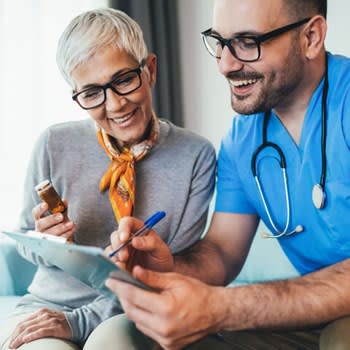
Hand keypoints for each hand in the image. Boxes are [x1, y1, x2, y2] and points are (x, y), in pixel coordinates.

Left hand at [9, 308, 71, 348]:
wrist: (77, 322)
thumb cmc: (61, 323)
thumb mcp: (48, 318)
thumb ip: (37, 321)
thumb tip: (23, 331)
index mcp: (41, 312)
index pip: (23, 322)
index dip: (15, 332)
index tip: (11, 340)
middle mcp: (44, 314)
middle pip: (24, 326)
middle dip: (15, 337)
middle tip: (11, 346)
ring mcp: (50, 320)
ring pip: (30, 329)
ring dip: (19, 339)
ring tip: (14, 346)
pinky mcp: (55, 327)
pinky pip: (40, 332)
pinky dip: (31, 336)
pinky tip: (25, 340)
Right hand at [32, 201, 75, 240]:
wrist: (64, 239)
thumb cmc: (61, 224)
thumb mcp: (61, 214)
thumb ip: (62, 207)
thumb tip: (64, 201)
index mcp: (41, 219)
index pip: (36, 213)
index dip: (40, 209)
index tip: (46, 204)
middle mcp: (41, 229)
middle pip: (41, 224)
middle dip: (51, 219)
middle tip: (60, 216)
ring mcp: (46, 238)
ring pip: (49, 234)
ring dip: (61, 228)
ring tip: (71, 224)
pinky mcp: (53, 245)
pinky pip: (57, 241)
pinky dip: (66, 235)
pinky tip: (71, 230)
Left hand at [106, 267, 223, 349]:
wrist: (216, 312)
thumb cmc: (198, 292)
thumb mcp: (175, 279)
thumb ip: (153, 277)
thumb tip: (134, 271)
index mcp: (165, 308)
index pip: (133, 296)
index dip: (119, 287)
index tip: (110, 280)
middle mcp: (163, 328)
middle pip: (131, 311)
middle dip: (123, 297)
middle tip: (120, 285)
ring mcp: (165, 340)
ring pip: (137, 322)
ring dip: (132, 308)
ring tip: (135, 295)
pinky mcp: (168, 346)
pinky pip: (147, 331)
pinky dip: (143, 319)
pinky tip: (147, 308)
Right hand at [108, 216, 173, 272]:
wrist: (162, 277)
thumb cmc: (162, 259)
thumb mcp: (161, 249)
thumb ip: (151, 242)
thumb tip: (135, 240)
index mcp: (140, 230)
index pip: (128, 222)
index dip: (124, 228)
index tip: (124, 238)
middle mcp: (129, 239)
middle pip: (116, 235)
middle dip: (118, 245)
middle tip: (124, 256)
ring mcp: (122, 251)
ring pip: (111, 249)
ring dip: (115, 257)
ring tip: (123, 266)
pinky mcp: (119, 263)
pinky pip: (111, 262)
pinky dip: (113, 266)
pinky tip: (121, 270)